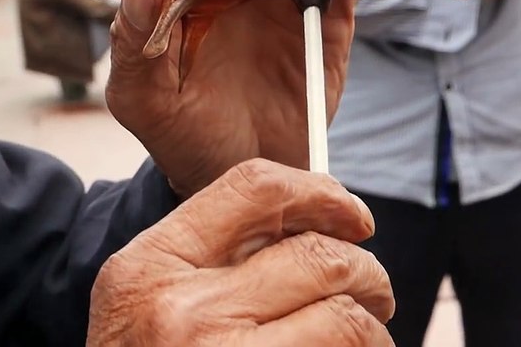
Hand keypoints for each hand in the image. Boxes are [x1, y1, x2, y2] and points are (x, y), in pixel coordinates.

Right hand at [88, 160, 394, 345]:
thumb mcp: (146, 304)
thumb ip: (211, 257)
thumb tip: (319, 221)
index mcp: (149, 270)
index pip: (253, 189)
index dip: (321, 195)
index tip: (354, 216)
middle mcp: (183, 316)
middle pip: (319, 258)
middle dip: (366, 274)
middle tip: (374, 294)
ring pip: (348, 320)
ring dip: (372, 333)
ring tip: (363, 341)